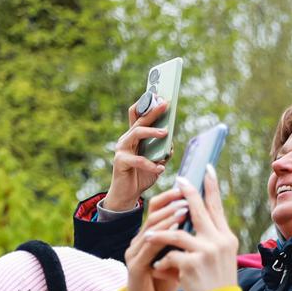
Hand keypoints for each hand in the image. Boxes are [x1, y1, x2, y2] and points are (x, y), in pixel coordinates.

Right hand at [101, 96, 171, 211]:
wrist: (127, 195)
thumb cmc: (141, 176)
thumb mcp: (156, 162)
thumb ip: (162, 151)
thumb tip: (171, 142)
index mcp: (134, 136)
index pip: (137, 114)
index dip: (147, 103)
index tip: (160, 95)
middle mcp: (126, 139)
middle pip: (139, 120)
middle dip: (153, 111)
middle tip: (166, 104)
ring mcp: (121, 149)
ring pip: (137, 133)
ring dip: (152, 131)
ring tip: (165, 133)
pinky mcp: (120, 162)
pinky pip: (138, 160)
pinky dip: (151, 164)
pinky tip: (160, 168)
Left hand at [136, 170, 239, 290]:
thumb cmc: (216, 286)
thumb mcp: (218, 260)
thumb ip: (207, 241)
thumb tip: (188, 224)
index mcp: (226, 238)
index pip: (217, 208)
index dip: (211, 187)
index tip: (206, 170)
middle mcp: (219, 241)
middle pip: (199, 210)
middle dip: (187, 193)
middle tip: (179, 180)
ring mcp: (206, 251)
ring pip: (177, 233)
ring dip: (160, 235)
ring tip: (147, 238)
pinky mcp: (192, 264)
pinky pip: (169, 254)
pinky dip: (161, 262)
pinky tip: (157, 269)